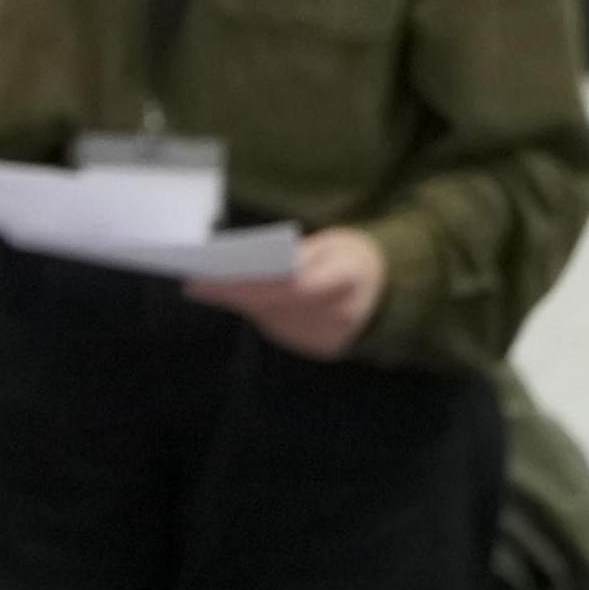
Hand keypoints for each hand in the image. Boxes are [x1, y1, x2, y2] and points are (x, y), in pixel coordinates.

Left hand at [188, 228, 386, 359]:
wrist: (393, 293)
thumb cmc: (355, 257)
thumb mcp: (334, 242)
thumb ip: (300, 255)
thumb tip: (256, 265)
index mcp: (349, 278)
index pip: (290, 286)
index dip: (247, 284)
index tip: (209, 279)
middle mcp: (340, 313)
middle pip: (274, 305)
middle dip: (232, 293)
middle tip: (195, 283)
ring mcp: (331, 336)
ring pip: (272, 320)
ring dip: (241, 303)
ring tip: (207, 287)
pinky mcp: (320, 348)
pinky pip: (280, 330)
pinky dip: (259, 313)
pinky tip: (237, 299)